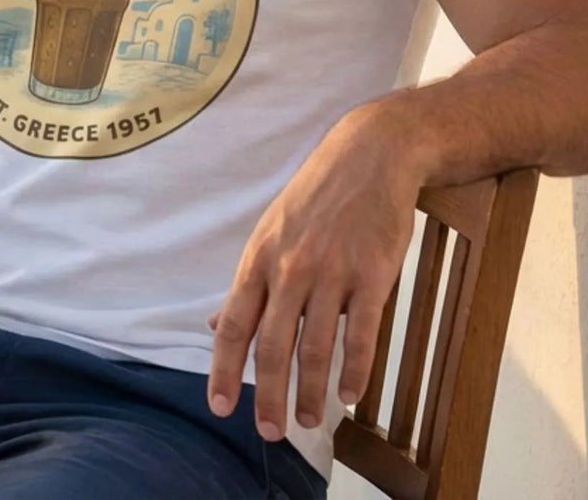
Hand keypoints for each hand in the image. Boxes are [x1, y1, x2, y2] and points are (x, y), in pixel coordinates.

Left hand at [207, 104, 419, 441]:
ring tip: (307, 421)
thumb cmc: (316, 197)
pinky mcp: (373, 274)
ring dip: (310, 393)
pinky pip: (362, 334)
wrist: (369, 155)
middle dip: (268, 395)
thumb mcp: (270, 231)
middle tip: (270, 433)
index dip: (223, 368)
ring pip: (316, 347)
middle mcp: (290, 267)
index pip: (233, 323)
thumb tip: (213, 326)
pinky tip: (349, 395)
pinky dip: (354, 370)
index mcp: (259, 257)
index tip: (219, 406)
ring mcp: (332, 271)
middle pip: (273, 345)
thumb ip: (248, 284)